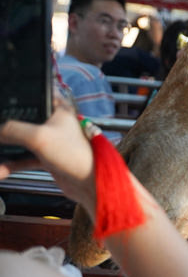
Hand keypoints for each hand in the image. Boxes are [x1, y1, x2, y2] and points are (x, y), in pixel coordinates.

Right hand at [0, 94, 94, 208]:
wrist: (89, 183)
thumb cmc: (77, 155)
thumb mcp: (39, 137)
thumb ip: (13, 129)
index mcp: (59, 109)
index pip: (38, 93)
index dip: (20, 95)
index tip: (4, 102)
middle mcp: (55, 123)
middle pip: (24, 118)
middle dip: (6, 126)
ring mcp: (51, 141)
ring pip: (21, 140)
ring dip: (6, 148)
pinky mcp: (47, 157)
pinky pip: (23, 158)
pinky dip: (11, 163)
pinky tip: (2, 169)